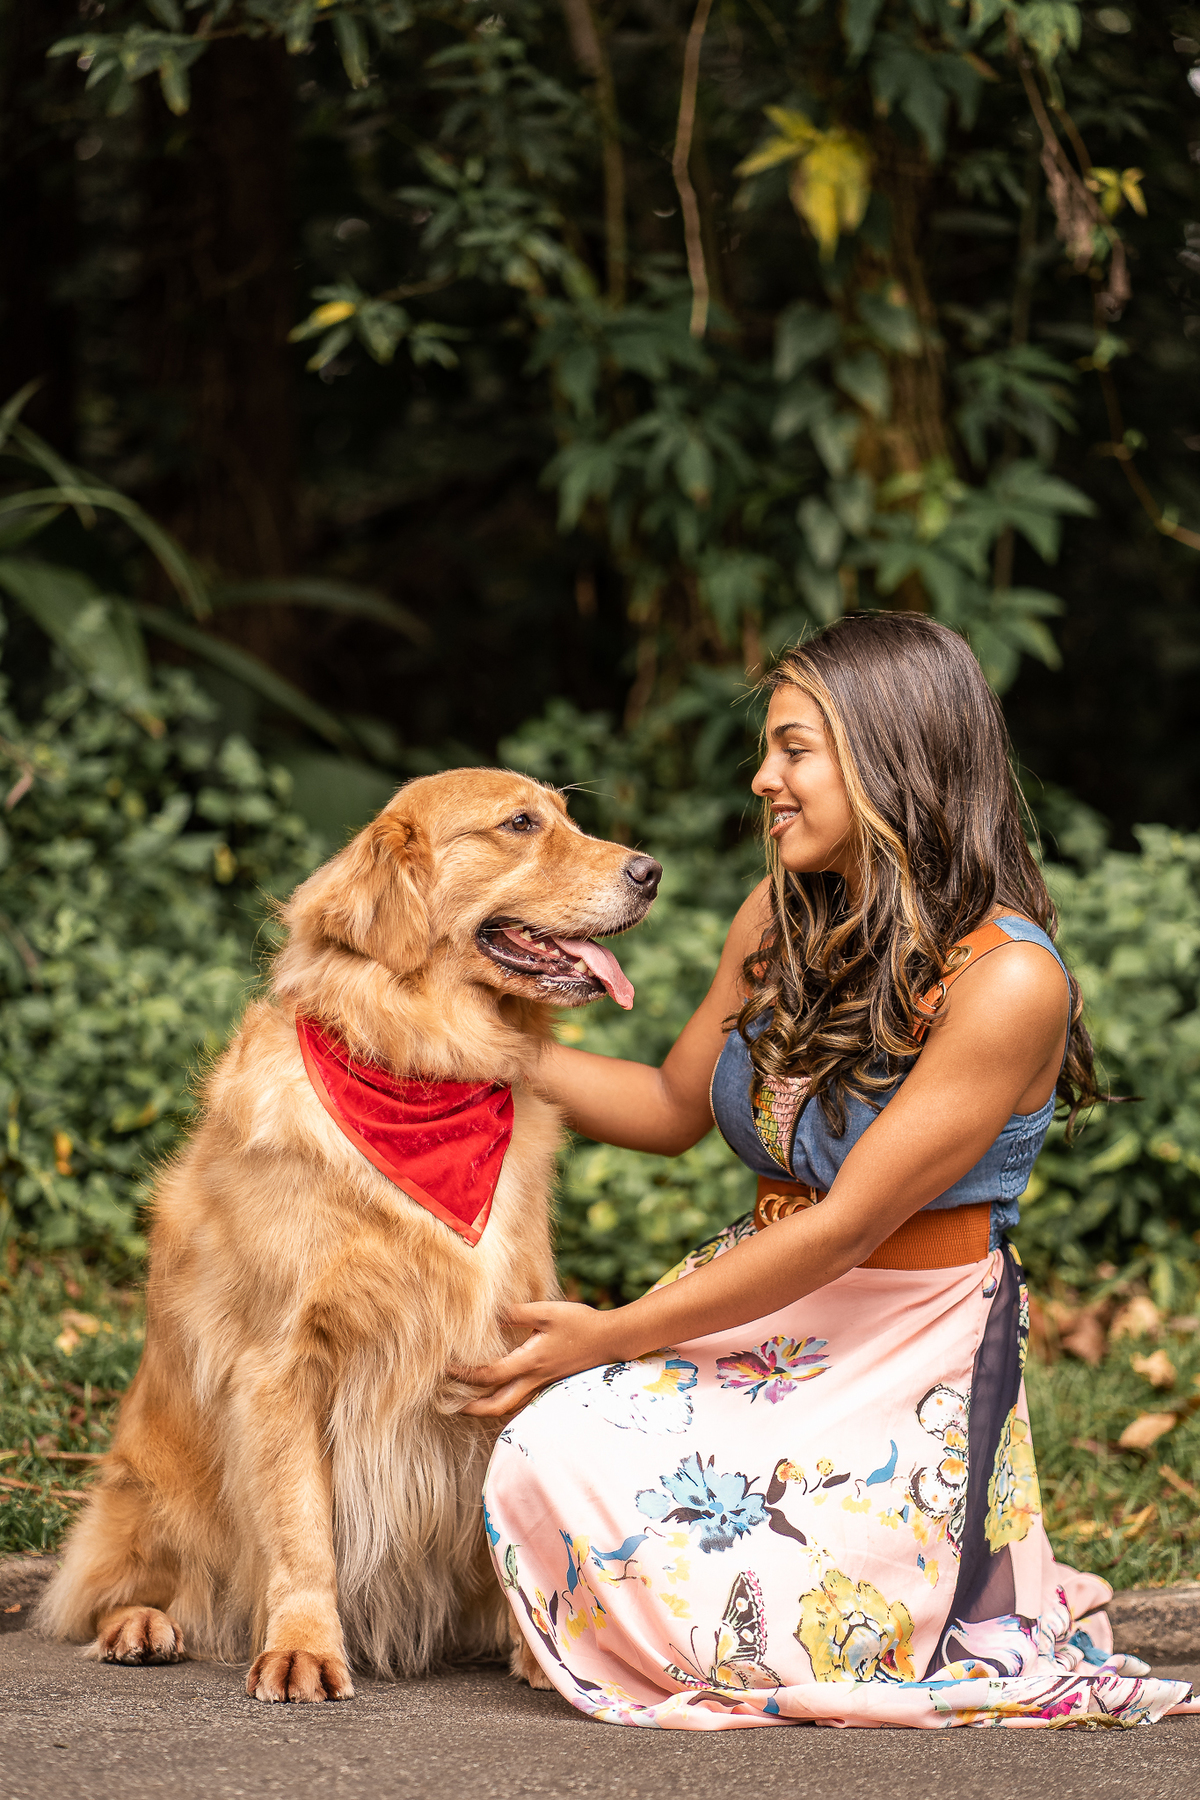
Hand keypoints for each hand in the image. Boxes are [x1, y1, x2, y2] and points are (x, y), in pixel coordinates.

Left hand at [458, 1301, 616, 1416]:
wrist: (611, 1339)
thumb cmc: (580, 1322)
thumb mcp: (547, 1312)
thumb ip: (516, 1313)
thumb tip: (491, 1315)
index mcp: (530, 1362)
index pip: (489, 1375)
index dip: (464, 1374)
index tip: (446, 1368)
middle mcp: (534, 1380)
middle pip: (496, 1405)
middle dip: (471, 1408)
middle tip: (449, 1405)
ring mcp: (544, 1386)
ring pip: (510, 1407)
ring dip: (487, 1408)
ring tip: (468, 1403)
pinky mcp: (551, 1385)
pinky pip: (522, 1401)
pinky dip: (505, 1403)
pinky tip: (499, 1395)